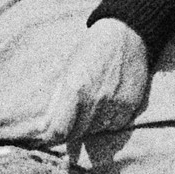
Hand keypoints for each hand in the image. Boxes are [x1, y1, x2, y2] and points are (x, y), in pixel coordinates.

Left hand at [40, 18, 150, 146]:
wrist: (126, 35)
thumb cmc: (91, 50)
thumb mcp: (68, 70)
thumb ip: (57, 99)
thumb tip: (44, 126)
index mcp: (75, 89)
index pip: (59, 131)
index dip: (51, 138)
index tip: (47, 138)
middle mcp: (95, 100)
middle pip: (77, 134)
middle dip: (69, 130)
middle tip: (67, 121)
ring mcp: (114, 105)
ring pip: (95, 131)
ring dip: (88, 125)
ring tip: (89, 106)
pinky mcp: (130, 106)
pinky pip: (114, 126)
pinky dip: (107, 121)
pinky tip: (105, 105)